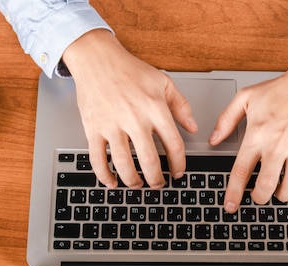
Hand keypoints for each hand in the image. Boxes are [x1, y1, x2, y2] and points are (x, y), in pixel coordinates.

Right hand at [62, 29, 197, 188]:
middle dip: (157, 179)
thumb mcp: (163, 82)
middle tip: (159, 184)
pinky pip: (98, 159)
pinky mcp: (93, 128)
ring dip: (133, 181)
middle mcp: (134, 119)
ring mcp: (112, 125)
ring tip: (138, 185)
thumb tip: (193, 127)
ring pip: (124, 164)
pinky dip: (105, 175)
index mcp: (155, 108)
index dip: (179, 164)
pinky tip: (112, 182)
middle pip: (150, 160)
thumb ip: (181, 106)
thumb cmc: (130, 70)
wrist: (97, 59)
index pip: (174, 145)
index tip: (178, 173)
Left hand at [209, 68, 287, 212]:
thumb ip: (226, 119)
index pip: (241, 172)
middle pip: (266, 186)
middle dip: (259, 198)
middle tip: (258, 197)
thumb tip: (213, 140)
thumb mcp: (245, 98)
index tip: (230, 206)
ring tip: (278, 193)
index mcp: (257, 135)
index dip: (233, 193)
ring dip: (282, 196)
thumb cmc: (279, 91)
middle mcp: (278, 145)